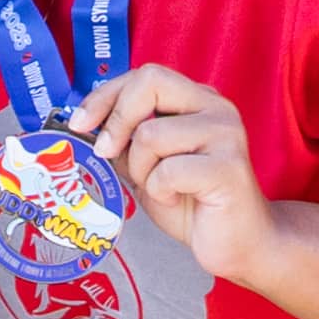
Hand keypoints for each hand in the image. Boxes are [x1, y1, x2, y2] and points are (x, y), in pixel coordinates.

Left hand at [65, 60, 272, 273]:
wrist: (238, 243)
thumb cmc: (193, 203)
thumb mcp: (147, 165)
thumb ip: (124, 141)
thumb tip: (84, 126)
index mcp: (197, 100)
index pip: (145, 76)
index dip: (105, 96)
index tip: (80, 123)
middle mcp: (216, 108)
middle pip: (151, 83)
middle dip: (117, 119)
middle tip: (106, 153)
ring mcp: (226, 135)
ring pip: (151, 134)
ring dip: (142, 169)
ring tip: (161, 187)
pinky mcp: (229, 167)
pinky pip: (168, 171)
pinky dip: (160, 191)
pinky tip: (177, 199)